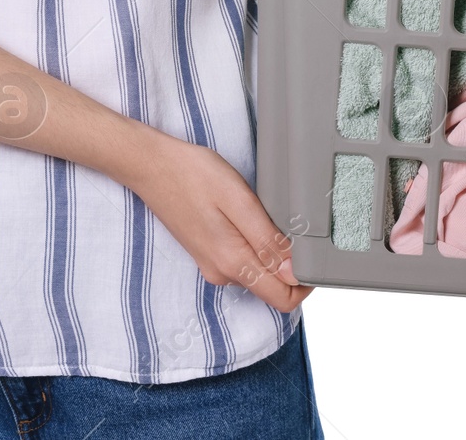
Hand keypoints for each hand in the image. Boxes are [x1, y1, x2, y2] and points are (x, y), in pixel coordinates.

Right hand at [124, 134, 312, 313]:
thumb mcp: (239, 201)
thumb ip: (267, 241)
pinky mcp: (207, 253)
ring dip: (272, 253)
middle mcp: (222, 272)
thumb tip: (294, 272)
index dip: (306, 283)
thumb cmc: (193, 175)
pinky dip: (255, 245)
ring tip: (270, 215)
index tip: (315, 255)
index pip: (282, 299)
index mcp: (232, 262)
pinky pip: (242, 261)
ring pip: (258, 272)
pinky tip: (250, 217)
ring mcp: (212, 264)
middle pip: (272, 287)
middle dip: (291, 266)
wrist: (150, 166)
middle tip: (296, 226)